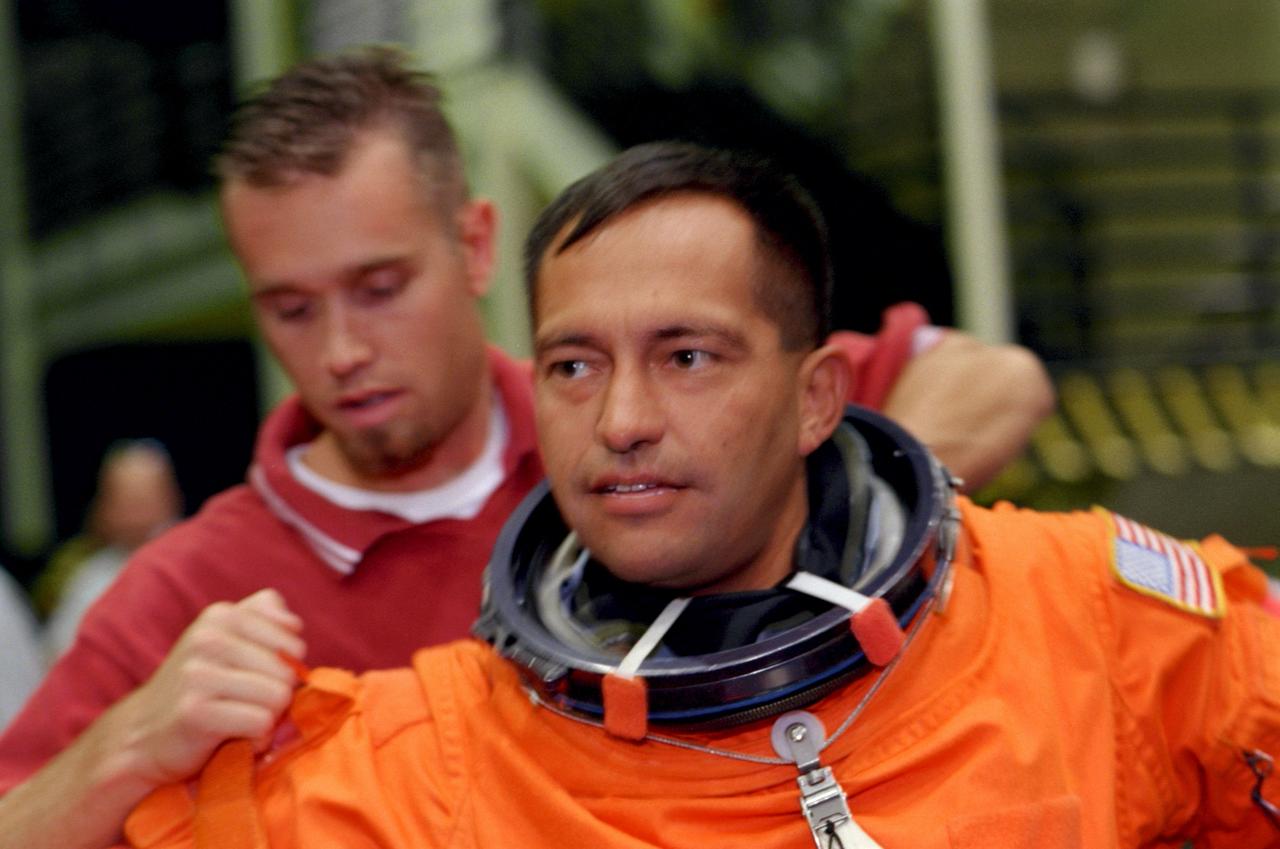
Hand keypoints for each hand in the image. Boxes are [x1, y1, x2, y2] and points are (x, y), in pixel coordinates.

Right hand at [114, 588, 304, 786]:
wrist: (143, 734)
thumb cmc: (201, 687)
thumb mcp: (228, 639)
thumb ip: (264, 616)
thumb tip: (294, 624)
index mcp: (221, 614)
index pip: (292, 638)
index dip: (284, 665)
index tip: (255, 676)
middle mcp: (207, 637)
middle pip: (287, 670)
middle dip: (277, 694)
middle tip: (244, 704)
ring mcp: (197, 674)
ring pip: (278, 697)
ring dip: (268, 718)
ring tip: (238, 720)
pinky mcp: (194, 711)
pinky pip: (261, 723)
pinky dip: (257, 738)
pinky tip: (232, 737)